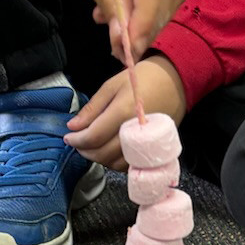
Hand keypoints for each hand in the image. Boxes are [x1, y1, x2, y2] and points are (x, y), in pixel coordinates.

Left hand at [63, 58, 187, 169]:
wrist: (176, 81)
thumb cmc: (143, 79)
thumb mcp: (112, 86)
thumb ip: (92, 108)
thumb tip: (73, 126)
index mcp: (124, 112)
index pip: (93, 137)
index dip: (77, 140)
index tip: (68, 137)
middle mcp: (135, 132)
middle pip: (103, 154)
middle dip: (85, 151)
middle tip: (77, 142)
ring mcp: (147, 143)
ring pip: (116, 163)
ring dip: (99, 159)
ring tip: (91, 147)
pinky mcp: (155, 149)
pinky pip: (130, 164)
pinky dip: (115, 162)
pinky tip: (109, 151)